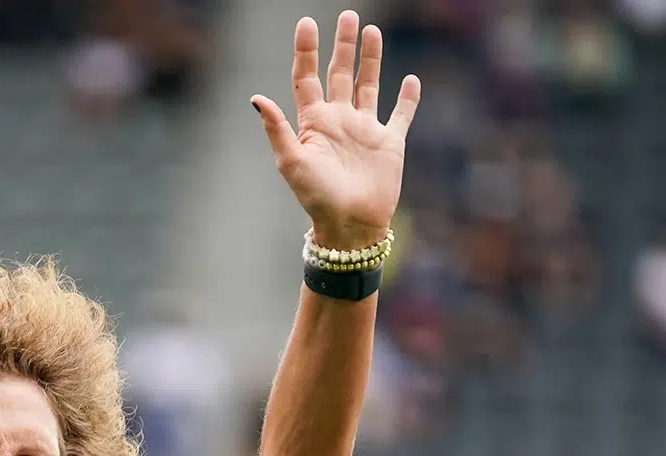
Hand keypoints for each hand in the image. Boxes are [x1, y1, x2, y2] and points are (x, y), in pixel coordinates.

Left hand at [254, 11, 419, 252]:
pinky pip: (400, 114)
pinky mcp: (390, 142)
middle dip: (342, 45)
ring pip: (368, 85)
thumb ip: (277, 128)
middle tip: (347, 16)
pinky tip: (410, 79)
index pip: (307, 77)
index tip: (306, 22)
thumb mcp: (292, 161)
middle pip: (340, 73)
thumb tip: (256, 98)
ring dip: (371, 59)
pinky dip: (407, 98)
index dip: (305, 51)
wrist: (349, 224)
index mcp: (313, 122)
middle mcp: (339, 120)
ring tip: (372, 31)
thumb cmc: (316, 197)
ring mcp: (365, 130)